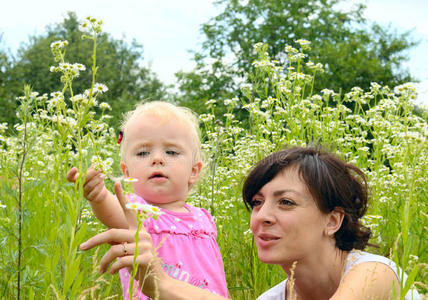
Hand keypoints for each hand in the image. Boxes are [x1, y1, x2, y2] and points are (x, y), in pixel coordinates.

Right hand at [66, 165, 108, 202]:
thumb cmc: (95, 179)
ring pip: (89, 185)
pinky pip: (93, 193)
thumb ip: (94, 168)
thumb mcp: (94, 173)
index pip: (69, 177)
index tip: (75, 168)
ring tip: (103, 175)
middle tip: (99, 169)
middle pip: (82, 179)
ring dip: (97, 179)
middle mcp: (78, 186)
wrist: (100, 192)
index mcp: (77, 179)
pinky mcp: (89, 198)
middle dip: (92, 173)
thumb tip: (96, 164)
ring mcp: (83, 193)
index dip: (70, 173)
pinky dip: (98, 187)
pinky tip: (102, 183)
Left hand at [80, 182, 160, 296]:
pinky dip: (113, 268)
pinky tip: (112, 273)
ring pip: (115, 249)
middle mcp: (142, 235)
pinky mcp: (146, 259)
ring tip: (101, 270)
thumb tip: (105, 239)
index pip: (129, 211)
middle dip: (94, 240)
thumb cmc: (141, 265)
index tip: (115, 183)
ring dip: (104, 262)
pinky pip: (121, 261)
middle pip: (112, 233)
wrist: (158, 283)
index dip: (122, 198)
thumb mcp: (129, 252)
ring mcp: (145, 246)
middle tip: (82, 247)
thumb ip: (120, 242)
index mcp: (138, 231)